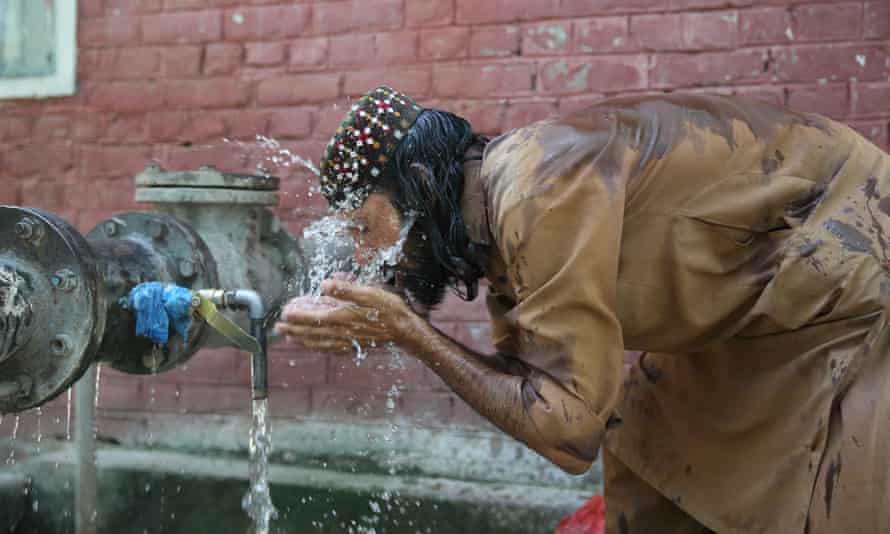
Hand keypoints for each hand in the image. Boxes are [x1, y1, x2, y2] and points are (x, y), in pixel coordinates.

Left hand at [274, 279, 419, 353]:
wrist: (405, 331)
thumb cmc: (388, 309)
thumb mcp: (368, 292)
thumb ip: (344, 289)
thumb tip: (323, 285)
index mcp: (341, 317)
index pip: (312, 317)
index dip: (297, 315)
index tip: (284, 312)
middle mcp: (340, 332)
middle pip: (311, 332)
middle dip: (293, 330)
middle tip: (278, 328)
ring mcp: (346, 342)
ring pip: (318, 342)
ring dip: (302, 340)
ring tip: (289, 338)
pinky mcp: (353, 347)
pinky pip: (330, 349)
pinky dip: (318, 347)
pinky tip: (316, 346)